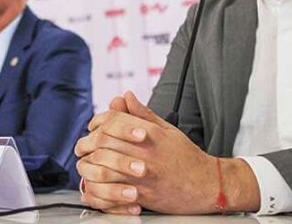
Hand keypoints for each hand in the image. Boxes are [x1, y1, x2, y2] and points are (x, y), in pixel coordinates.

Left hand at [75, 91, 258, 214]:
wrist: (209, 185)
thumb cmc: (188, 158)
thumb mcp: (167, 129)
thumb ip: (142, 113)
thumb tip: (124, 96)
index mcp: (150, 133)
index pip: (114, 119)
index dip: (98, 120)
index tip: (94, 126)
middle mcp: (145, 152)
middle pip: (104, 140)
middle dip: (87, 142)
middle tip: (83, 146)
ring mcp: (143, 175)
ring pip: (103, 166)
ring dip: (89, 165)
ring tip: (86, 164)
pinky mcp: (142, 195)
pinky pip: (112, 192)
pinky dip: (99, 190)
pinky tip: (95, 186)